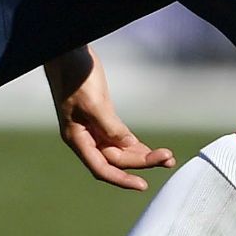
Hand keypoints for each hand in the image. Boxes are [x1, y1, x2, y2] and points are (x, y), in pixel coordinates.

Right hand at [43, 47, 174, 190]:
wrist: (68, 51)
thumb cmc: (75, 75)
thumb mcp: (94, 102)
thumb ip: (110, 127)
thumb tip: (128, 146)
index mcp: (77, 137)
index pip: (102, 167)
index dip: (122, 178)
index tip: (142, 185)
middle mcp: (85, 136)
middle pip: (115, 159)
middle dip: (141, 162)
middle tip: (167, 159)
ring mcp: (94, 126)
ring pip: (120, 149)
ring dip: (142, 155)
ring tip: (167, 158)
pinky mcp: (102, 115)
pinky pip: (120, 137)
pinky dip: (135, 143)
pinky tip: (150, 150)